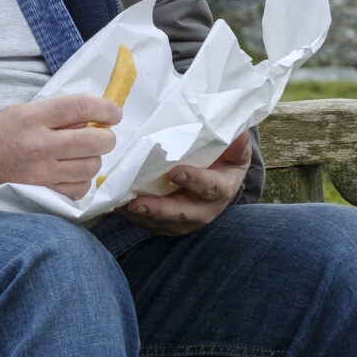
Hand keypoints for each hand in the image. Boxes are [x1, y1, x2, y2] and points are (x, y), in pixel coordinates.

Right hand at [0, 94, 122, 199]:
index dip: (105, 108)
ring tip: (81, 157)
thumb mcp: (22, 113)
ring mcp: (42, 173)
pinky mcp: (43, 194)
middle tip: (103, 138)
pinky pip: (80, 189)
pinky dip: (82, 181)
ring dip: (93, 160)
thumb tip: (92, 119)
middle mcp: (39, 146)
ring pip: (91, 167)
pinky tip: (72, 174)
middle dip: (107, 138)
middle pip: (95, 141)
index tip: (114, 113)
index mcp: (33, 118)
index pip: (80, 107)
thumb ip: (56, 113)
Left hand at [121, 132, 251, 235]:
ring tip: (122, 206)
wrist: (220, 180)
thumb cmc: (225, 160)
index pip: (211, 187)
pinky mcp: (170, 224)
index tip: (176, 173)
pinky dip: (134, 218)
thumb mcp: (236, 150)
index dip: (195, 181)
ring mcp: (187, 220)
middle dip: (161, 210)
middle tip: (139, 203)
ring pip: (164, 223)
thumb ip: (236, 142)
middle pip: (184, 214)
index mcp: (223, 188)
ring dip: (143, 216)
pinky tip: (118, 207)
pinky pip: (151, 224)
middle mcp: (205, 209)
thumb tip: (239, 132)